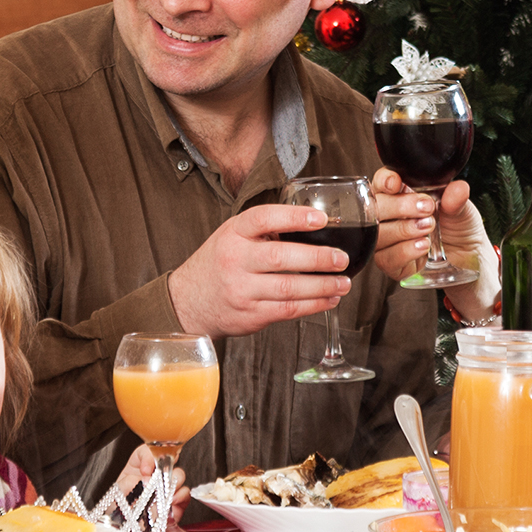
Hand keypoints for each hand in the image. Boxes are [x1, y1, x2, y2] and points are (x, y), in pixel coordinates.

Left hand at [117, 443, 188, 519]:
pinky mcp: (174, 504)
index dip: (149, 457)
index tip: (146, 470)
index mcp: (137, 468)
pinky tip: (170, 503)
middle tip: (159, 479)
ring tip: (163, 493)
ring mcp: (165, 490)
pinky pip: (184, 495)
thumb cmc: (116, 511)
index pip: (147, 451)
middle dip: (166, 468)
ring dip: (173, 483)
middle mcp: (154, 476)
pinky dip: (180, 497)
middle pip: (168, 460)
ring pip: (178, 476)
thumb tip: (144, 480)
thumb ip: (128, 484)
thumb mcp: (116, 494)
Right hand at [167, 205, 353, 336]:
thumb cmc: (218, 263)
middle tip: (341, 259)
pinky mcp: (251, 314)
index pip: (264, 218)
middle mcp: (235, 260)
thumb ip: (263, 229)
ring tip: (343, 282)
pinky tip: (328, 299)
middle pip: (281, 257)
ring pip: (289, 288)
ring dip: (322, 286)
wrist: (189, 301)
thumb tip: (313, 224)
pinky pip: (288, 310)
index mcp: (233, 233)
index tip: (321, 219)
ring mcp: (242, 289)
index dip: (294, 217)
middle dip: (317, 258)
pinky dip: (313, 305)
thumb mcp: (232, 235)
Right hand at [371, 172, 500, 324]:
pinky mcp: (392, 265)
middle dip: (398, 206)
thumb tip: (458, 188)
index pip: (381, 183)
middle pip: (374, 208)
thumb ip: (457, 199)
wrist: (469, 259)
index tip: (396, 183)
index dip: (384, 181)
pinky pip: (386, 258)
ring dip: (403, 229)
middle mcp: (390, 217)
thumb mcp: (462, 210)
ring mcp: (389, 242)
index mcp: (401, 195)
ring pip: (378, 234)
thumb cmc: (460, 228)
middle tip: (426, 208)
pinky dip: (404, 251)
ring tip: (428, 228)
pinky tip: (422, 246)